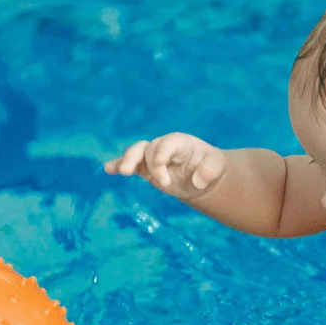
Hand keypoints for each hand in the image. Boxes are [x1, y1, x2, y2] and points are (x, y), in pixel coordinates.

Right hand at [104, 133, 226, 200]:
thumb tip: (197, 181)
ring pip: (135, 153)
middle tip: (159, 182)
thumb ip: (210, 171)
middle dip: (150, 163)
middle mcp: (163, 147)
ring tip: (123, 172)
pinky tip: (108, 169)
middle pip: (149, 148)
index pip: (168, 143)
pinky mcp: (145, 168)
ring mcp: (152, 157)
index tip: (163, 173)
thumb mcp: (217, 166)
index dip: (162, 154)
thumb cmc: (209, 165)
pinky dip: (118, 165)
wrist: (201, 174)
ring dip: (127, 160)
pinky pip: (129, 165)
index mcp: (180, 142)